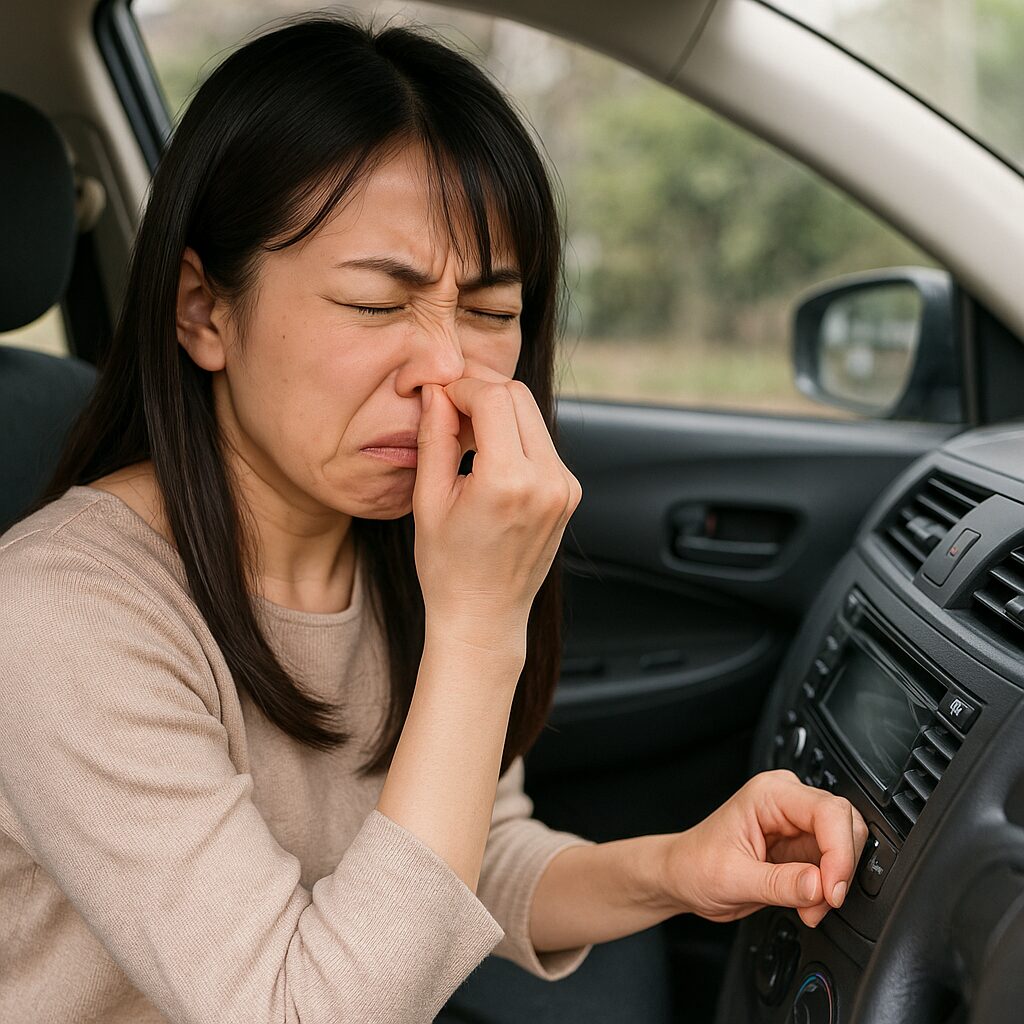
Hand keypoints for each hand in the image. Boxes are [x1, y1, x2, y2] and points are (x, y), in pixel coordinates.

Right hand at [412, 368, 581, 654]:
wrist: (484, 617)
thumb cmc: (449, 570)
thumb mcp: (428, 500)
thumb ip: (434, 437)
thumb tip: (436, 391)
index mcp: (509, 482)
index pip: (494, 398)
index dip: (462, 388)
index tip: (439, 397)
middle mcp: (548, 481)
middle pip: (518, 397)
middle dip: (481, 393)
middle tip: (449, 411)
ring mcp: (565, 488)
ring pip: (532, 415)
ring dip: (498, 412)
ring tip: (464, 438)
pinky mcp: (570, 493)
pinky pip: (542, 443)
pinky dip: (514, 435)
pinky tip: (486, 456)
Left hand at [660, 770, 869, 927]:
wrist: (681, 876)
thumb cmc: (695, 864)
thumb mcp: (734, 878)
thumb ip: (781, 883)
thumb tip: (821, 886)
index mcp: (769, 794)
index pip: (828, 811)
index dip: (840, 852)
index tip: (832, 890)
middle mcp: (786, 801)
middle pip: (846, 823)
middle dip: (841, 868)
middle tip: (823, 901)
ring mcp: (796, 824)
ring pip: (846, 845)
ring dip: (836, 882)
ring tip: (810, 907)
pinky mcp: (802, 847)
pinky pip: (833, 865)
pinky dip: (828, 890)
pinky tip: (808, 904)